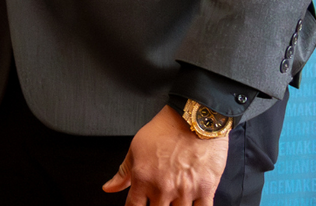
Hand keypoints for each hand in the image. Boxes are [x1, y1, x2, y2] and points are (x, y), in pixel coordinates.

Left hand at [103, 105, 228, 205]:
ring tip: (174, 200)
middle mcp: (163, 188)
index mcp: (143, 179)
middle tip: (159, 200)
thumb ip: (123, 173)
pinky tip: (192, 204)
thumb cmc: (164, 130)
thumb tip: (109, 188)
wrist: (192, 118)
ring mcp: (185, 191)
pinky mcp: (206, 189)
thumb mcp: (136, 148)